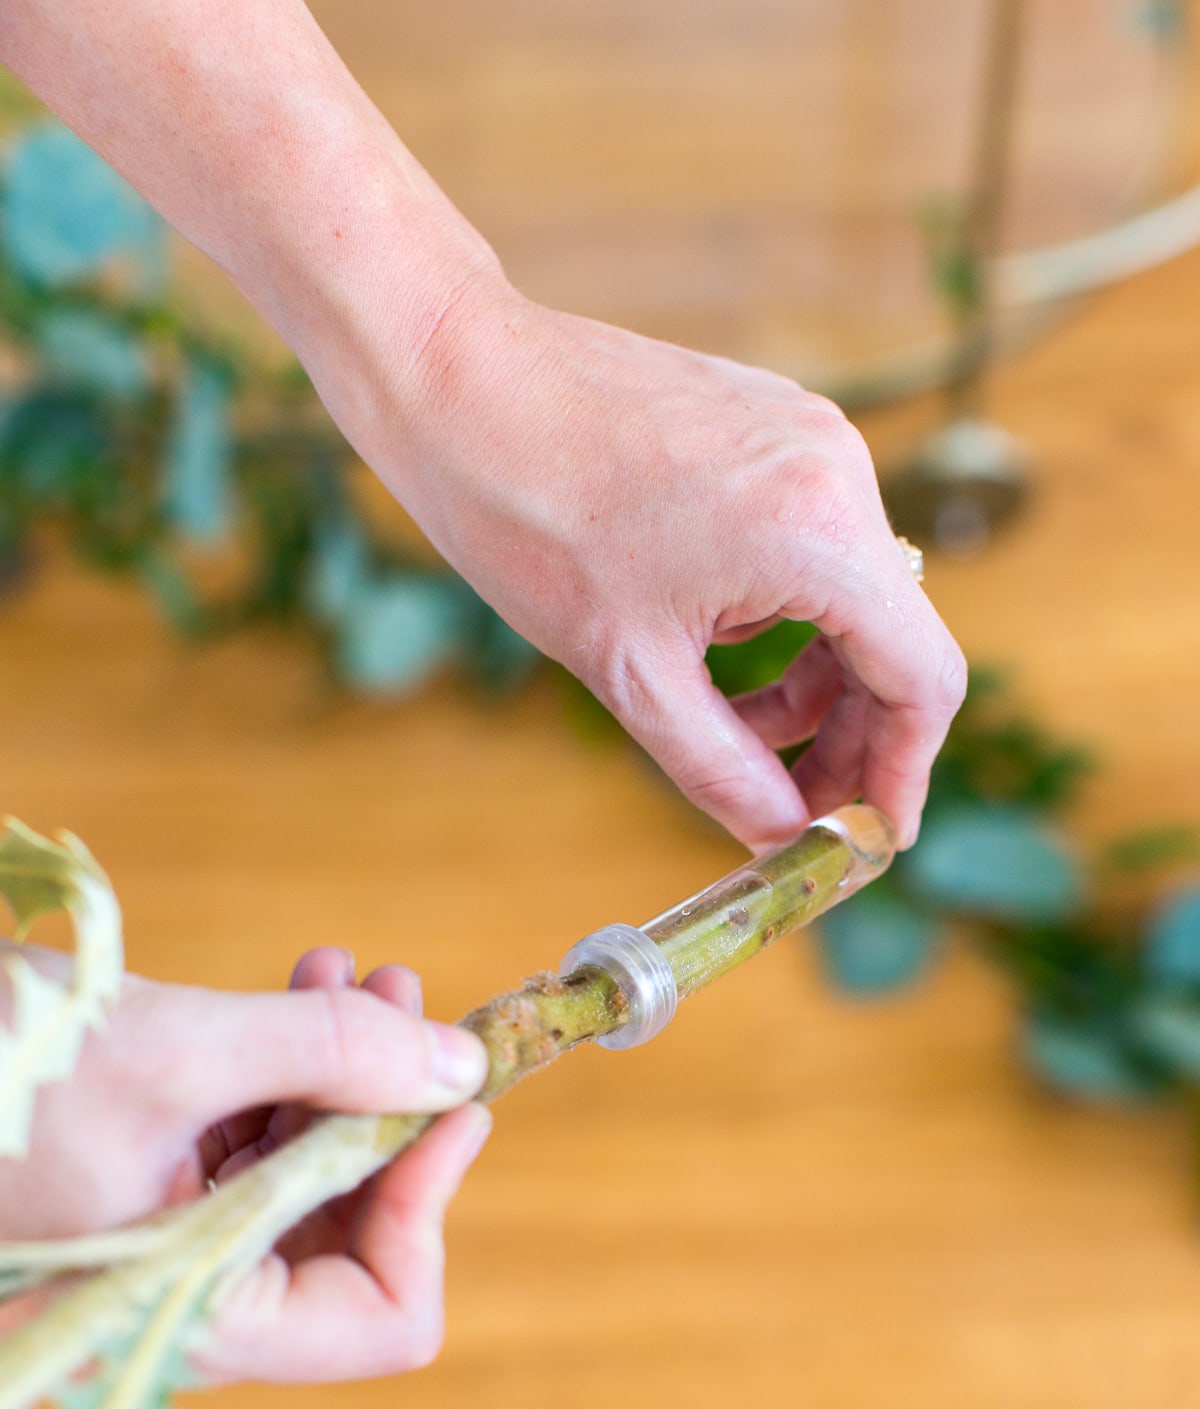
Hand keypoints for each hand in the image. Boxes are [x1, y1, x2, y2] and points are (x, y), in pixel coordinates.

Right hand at [0, 944, 490, 1382]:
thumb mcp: (174, 1050)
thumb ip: (329, 1053)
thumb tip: (462, 1067)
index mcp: (194, 1320)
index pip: (382, 1318)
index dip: (431, 1205)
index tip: (454, 1100)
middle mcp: (189, 1302)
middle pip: (356, 1238)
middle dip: (396, 1117)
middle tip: (415, 1008)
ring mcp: (166, 1244)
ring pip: (308, 1177)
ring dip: (351, 1073)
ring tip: (365, 976)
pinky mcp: (142, 1186)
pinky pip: (251, 1141)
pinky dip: (289, 1067)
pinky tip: (306, 982)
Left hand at [336, 291, 966, 852]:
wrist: (457, 381)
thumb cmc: (526, 514)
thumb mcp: (629, 672)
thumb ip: (721, 769)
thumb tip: (779, 836)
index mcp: (818, 533)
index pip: (923, 679)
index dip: (904, 772)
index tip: (872, 836)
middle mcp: (837, 472)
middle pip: (896, 640)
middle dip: (851, 737)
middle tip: (794, 807)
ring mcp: (808, 438)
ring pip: (853, 597)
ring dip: (810, 681)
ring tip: (733, 729)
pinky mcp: (773, 426)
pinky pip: (814, 545)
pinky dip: (784, 616)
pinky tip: (713, 645)